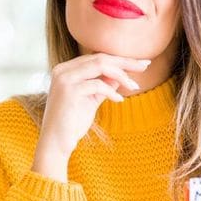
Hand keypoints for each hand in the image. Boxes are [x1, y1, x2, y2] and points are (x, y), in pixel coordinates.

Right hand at [32, 53, 149, 180]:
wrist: (56, 143)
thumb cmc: (72, 123)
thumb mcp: (91, 100)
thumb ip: (103, 86)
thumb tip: (119, 76)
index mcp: (66, 70)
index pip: (97, 57)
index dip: (120, 59)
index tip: (140, 64)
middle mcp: (63, 70)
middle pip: (100, 57)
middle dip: (125, 61)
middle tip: (145, 65)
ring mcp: (64, 79)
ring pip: (100, 65)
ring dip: (121, 74)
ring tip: (134, 86)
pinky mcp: (68, 91)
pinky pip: (97, 84)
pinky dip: (111, 91)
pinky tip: (119, 99)